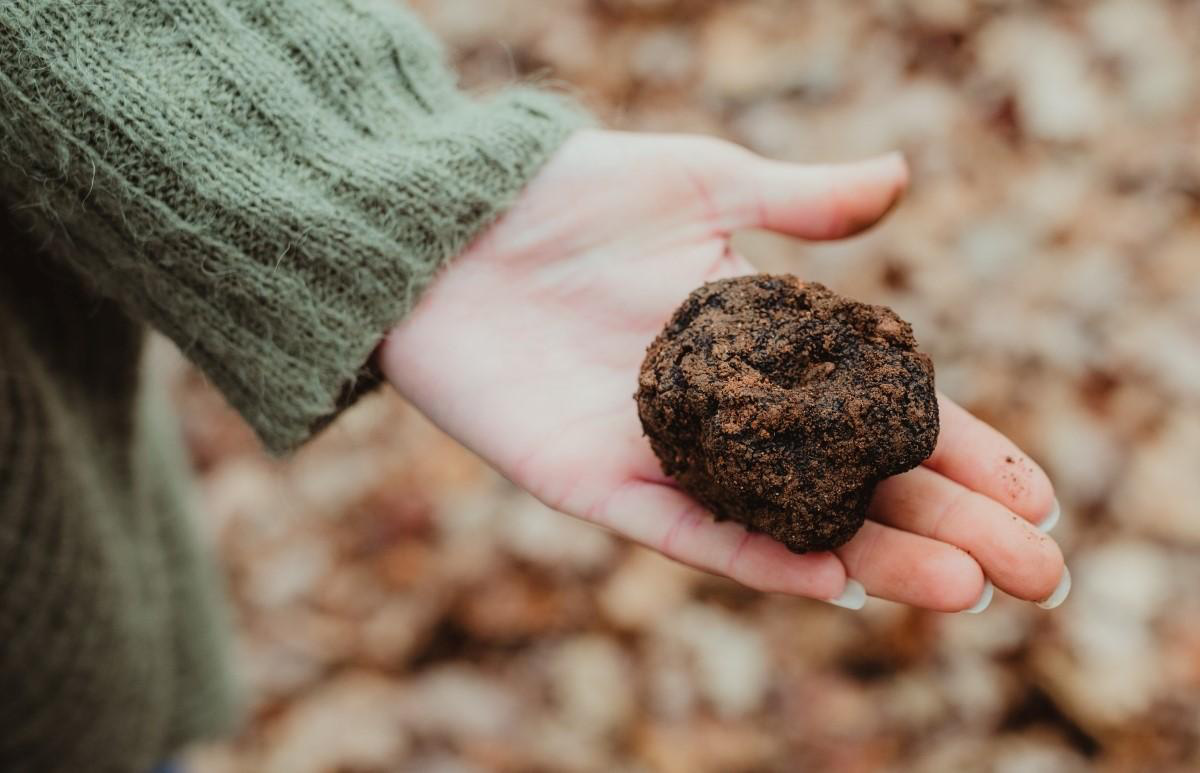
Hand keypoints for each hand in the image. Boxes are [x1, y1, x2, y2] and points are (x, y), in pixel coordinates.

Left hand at [379, 129, 1067, 611]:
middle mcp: (731, 414)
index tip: (1039, 494)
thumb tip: (903, 178)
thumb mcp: (702, 182)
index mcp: (768, 347)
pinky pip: (686, 530)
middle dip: (948, 525)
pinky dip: (756, 558)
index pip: (886, 411)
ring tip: (963, 589)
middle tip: (1035, 575)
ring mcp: (669, 455)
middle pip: (857, 481)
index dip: (965, 449)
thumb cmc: (572, 194)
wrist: (449, 226)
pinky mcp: (597, 482)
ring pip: (788, 522)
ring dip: (875, 558)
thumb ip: (798, 202)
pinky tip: (832, 580)